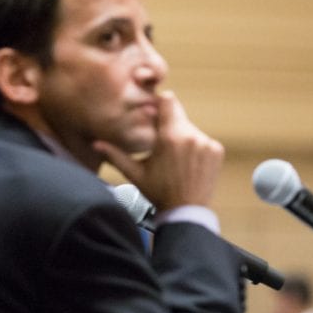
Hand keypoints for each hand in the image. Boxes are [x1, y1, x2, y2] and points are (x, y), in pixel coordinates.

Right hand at [94, 91, 222, 210]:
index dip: (160, 105)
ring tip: (175, 161)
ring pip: (190, 129)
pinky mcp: (216, 150)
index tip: (155, 115)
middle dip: (169, 127)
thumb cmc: (159, 193)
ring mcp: (207, 143)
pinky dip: (196, 148)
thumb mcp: (135, 174)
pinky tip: (188, 165)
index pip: (168, 101)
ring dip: (182, 139)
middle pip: (178, 117)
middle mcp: (191, 135)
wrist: (186, 211)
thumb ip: (115, 155)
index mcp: (170, 137)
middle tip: (162, 148)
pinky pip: (203, 140)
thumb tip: (95, 144)